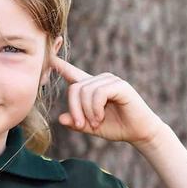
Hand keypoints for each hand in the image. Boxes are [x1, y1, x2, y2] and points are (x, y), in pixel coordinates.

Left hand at [51, 55, 165, 145]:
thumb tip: (61, 118)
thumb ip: (76, 123)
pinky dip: (96, 108)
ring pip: (85, 91)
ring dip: (87, 112)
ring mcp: (110, 80)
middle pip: (74, 88)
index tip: (48, 55)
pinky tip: (100, 117)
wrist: (139, 132)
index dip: (59, 64)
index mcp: (91, 87)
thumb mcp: (91, 127)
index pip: (71, 72)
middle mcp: (99, 80)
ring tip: (95, 123)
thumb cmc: (117, 127)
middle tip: (82, 126)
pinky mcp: (119, 85)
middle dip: (74, 109)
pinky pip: (98, 93)